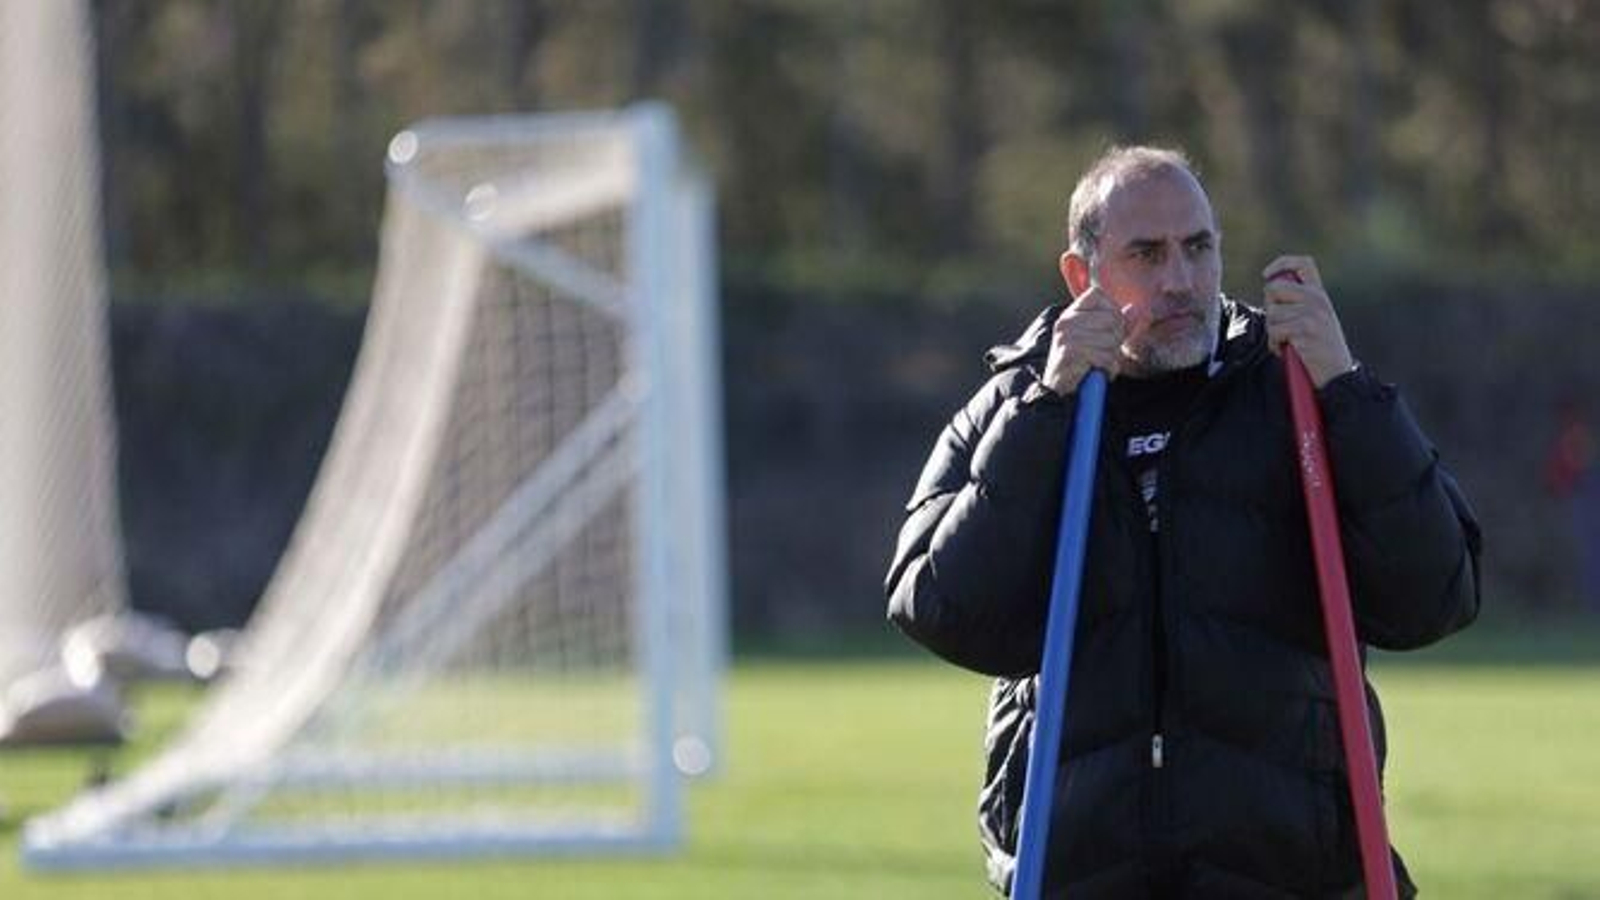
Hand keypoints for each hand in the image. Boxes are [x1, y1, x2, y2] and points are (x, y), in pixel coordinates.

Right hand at [1042, 285, 1124, 393]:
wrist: (1058, 391)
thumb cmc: (1080, 365)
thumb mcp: (1098, 340)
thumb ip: (1118, 324)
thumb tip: (1136, 308)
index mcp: (1070, 314)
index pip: (1098, 295)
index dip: (1111, 309)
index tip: (1107, 328)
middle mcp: (1066, 321)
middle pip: (1111, 317)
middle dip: (1116, 338)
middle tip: (1105, 352)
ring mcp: (1068, 336)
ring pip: (1111, 338)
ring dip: (1112, 356)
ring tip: (1100, 364)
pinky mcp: (1072, 352)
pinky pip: (1106, 356)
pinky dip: (1109, 369)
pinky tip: (1099, 372)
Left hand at [1262, 255, 1354, 387]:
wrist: (1338, 375)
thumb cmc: (1321, 349)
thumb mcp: (1317, 318)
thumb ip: (1299, 302)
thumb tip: (1270, 288)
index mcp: (1320, 294)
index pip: (1303, 264)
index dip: (1281, 264)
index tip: (1267, 275)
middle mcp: (1317, 300)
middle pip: (1273, 289)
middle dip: (1270, 308)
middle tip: (1280, 326)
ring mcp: (1312, 314)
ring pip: (1271, 314)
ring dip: (1272, 332)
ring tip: (1288, 342)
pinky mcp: (1305, 331)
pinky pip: (1275, 331)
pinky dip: (1275, 345)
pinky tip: (1287, 351)